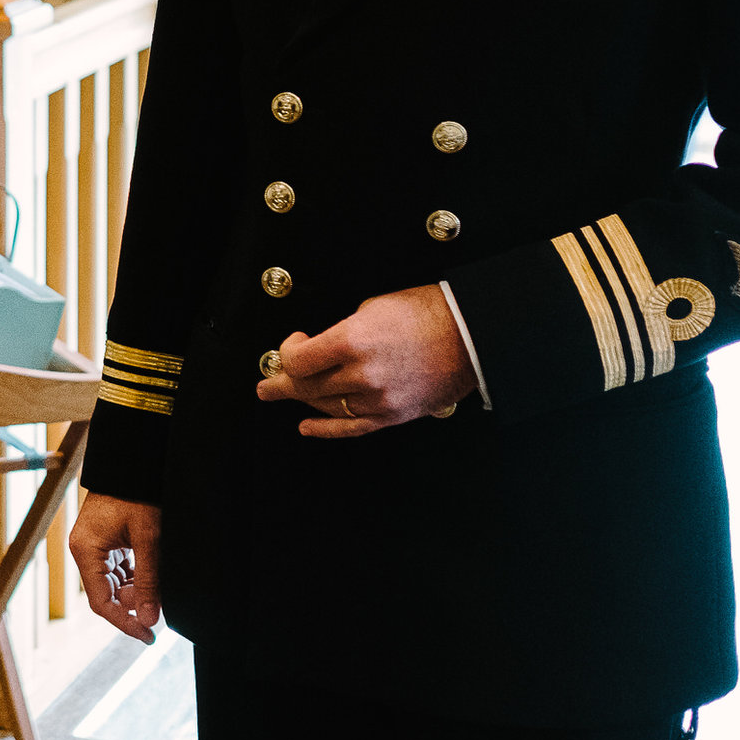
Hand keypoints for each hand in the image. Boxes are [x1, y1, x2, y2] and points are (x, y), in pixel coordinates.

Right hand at [67, 492, 164, 643]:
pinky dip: (137, 575)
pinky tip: (152, 571)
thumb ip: (148, 581)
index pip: (102, 602)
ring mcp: (94, 547)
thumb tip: (149, 619)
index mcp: (85, 551)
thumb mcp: (147, 539)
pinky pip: (120, 569)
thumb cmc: (136, 494)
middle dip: (135, 602)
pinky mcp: (106, 542)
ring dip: (138, 589)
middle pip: (108, 594)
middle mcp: (85, 552)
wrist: (132, 463)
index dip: (125, 623)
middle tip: (161, 603)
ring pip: (116, 583)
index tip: (148, 636)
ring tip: (159, 583)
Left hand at [254, 283, 476, 438]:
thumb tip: (320, 349)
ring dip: (302, 400)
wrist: (473, 334)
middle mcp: (362, 374)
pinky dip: (325, 429)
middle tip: (267, 385)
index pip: (298, 360)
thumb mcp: (372, 309)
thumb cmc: (426, 313)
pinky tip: (306, 426)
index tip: (294, 344)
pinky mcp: (394, 415)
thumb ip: (341, 333)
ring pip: (326, 406)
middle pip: (306, 386)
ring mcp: (378, 399)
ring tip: (287, 395)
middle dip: (281, 384)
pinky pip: (351, 429)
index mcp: (352, 341)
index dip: (287, 353)